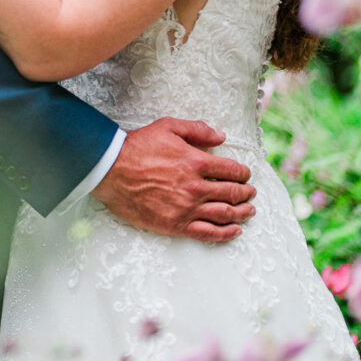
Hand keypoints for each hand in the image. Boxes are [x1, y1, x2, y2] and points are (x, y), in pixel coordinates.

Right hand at [90, 117, 256, 243]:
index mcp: (196, 162)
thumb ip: (197, 130)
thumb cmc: (137, 147)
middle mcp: (196, 187)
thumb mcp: (167, 127)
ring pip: (225, 214)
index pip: (232, 170)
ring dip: (242, 213)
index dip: (243, 173)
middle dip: (246, 193)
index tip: (246, 175)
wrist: (110, 170)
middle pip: (232, 193)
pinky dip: (226, 233)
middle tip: (250, 193)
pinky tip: (235, 231)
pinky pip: (208, 233)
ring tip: (248, 211)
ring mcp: (187, 208)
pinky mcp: (176, 224)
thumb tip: (221, 137)